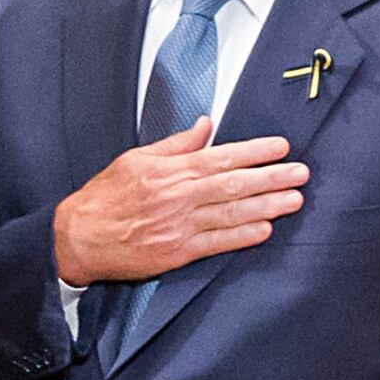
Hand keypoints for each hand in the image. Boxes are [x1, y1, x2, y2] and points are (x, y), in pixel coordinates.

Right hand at [52, 115, 305, 288]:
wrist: (79, 237)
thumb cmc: (105, 197)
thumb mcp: (136, 158)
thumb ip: (176, 144)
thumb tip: (206, 125)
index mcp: (169, 171)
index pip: (221, 157)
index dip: (255, 151)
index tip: (280, 146)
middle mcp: (178, 197)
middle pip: (234, 184)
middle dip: (272, 177)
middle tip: (301, 173)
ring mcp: (179, 227)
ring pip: (232, 214)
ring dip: (267, 206)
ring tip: (294, 200)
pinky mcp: (177, 254)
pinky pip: (217, 244)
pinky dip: (243, 237)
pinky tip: (265, 229)